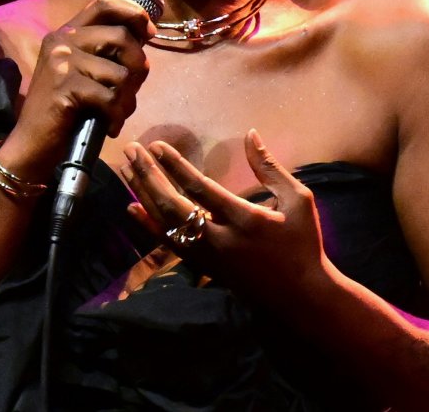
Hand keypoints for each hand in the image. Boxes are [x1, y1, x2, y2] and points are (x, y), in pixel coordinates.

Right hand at [0, 0, 151, 181]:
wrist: (32, 143)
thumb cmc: (63, 111)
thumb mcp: (82, 72)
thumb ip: (106, 53)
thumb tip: (144, 37)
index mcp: (67, 32)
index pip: (105, 4)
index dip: (133, 14)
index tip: (148, 33)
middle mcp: (62, 40)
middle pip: (121, 37)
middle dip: (138, 68)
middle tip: (130, 93)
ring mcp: (61, 62)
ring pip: (120, 72)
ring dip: (127, 99)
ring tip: (116, 114)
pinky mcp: (65, 86)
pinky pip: (110, 97)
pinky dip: (116, 116)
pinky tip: (109, 126)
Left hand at [118, 130, 329, 305]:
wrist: (300, 296)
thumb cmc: (302, 243)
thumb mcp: (297, 201)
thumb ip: (270, 168)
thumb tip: (250, 134)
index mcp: (244, 219)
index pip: (200, 189)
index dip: (175, 166)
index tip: (156, 146)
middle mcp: (219, 239)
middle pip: (173, 205)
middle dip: (149, 175)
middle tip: (132, 150)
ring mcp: (207, 256)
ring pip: (165, 223)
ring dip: (143, 193)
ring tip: (126, 168)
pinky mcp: (202, 267)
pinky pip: (168, 244)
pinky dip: (148, 224)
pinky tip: (132, 207)